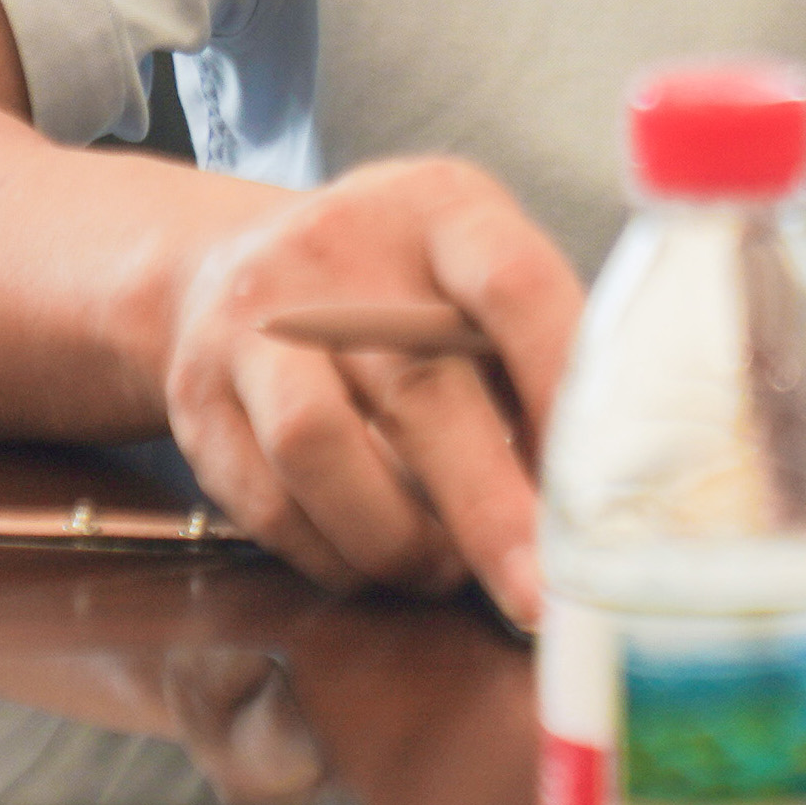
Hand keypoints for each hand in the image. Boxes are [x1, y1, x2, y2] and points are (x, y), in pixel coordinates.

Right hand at [154, 154, 581, 619]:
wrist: (217, 268)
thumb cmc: (392, 289)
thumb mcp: (467, 272)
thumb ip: (532, 354)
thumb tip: (606, 491)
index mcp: (438, 209)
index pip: (512, 285)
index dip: (563, 387)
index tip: (602, 486)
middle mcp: (340, 250)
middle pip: (421, 387)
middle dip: (491, 511)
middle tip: (539, 595)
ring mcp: (256, 320)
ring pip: (320, 448)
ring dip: (397, 538)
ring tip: (446, 573)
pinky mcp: (199, 397)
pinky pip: (267, 501)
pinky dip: (333, 554)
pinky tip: (376, 564)